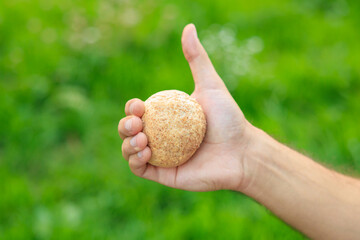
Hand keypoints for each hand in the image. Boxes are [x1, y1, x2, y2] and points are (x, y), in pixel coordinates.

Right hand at [118, 24, 252, 190]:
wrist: (242, 152)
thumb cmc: (228, 119)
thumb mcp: (210, 84)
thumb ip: (197, 58)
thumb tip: (188, 27)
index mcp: (166, 118)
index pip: (139, 112)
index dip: (131, 108)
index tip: (139, 105)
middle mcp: (161, 136)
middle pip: (129, 130)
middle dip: (124, 125)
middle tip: (138, 122)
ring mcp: (161, 156)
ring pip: (130, 150)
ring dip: (127, 144)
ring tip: (142, 138)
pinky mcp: (165, 174)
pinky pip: (139, 169)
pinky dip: (135, 161)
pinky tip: (145, 152)